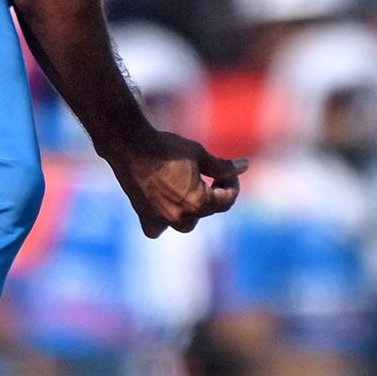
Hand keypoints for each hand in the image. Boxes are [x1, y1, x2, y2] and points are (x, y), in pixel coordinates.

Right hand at [112, 131, 248, 236]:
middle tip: (210, 176)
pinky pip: (158, 228)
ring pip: (186, 224)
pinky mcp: (144, 217)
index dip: (232, 185)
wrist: (130, 147)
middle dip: (212, 195)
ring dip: (192, 211)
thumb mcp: (200, 154)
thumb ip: (223, 166)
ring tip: (189, 191)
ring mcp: (161, 220)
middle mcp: (181, 217)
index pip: (226, 201)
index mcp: (199, 203)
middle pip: (207, 211)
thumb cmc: (168, 148)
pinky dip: (163, 221)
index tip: (229, 173)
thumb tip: (245, 166)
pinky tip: (165, 207)